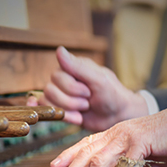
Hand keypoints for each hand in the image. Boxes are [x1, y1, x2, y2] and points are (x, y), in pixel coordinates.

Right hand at [27, 46, 148, 131]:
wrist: (118, 117)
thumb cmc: (112, 95)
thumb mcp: (98, 79)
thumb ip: (77, 67)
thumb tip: (58, 50)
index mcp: (73, 68)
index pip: (56, 75)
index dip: (71, 87)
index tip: (89, 92)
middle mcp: (65, 80)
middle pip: (50, 90)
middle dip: (70, 100)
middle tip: (88, 102)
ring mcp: (63, 95)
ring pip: (48, 101)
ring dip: (68, 109)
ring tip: (84, 110)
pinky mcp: (63, 109)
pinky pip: (49, 111)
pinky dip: (61, 116)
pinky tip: (73, 116)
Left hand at [50, 102, 166, 166]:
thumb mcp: (148, 161)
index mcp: (114, 134)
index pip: (85, 144)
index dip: (69, 154)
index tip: (55, 166)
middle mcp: (116, 133)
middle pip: (85, 153)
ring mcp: (127, 136)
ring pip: (100, 160)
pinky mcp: (142, 142)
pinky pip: (130, 166)